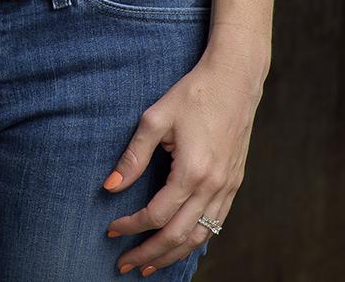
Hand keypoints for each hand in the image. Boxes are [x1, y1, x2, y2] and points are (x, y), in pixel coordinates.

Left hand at [101, 51, 259, 275]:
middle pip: (179, 236)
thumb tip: (109, 186)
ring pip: (200, 237)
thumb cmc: (192, 95)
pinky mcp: (234, 185)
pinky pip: (215, 224)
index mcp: (193, 172)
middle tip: (124, 265)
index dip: (131, 226)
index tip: (110, 230)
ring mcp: (228, 189)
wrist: (235, 82)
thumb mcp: (154, 119)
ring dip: (172, 255)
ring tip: (148, 266)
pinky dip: (195, 241)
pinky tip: (178, 246)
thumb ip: (133, 156)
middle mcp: (214, 187)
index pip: (157, 215)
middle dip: (149, 254)